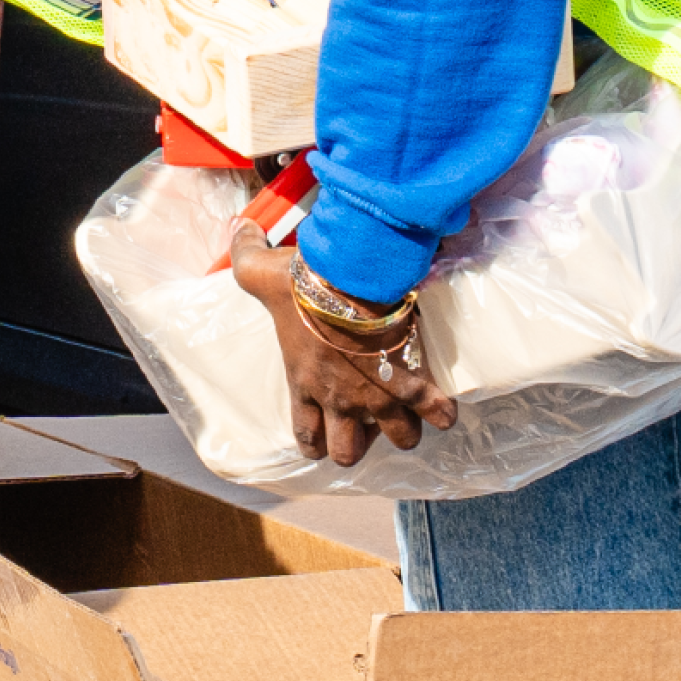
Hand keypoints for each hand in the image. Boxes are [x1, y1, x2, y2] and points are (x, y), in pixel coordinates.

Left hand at [226, 216, 452, 465]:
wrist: (349, 278)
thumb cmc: (301, 281)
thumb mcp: (260, 272)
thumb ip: (244, 254)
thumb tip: (236, 228)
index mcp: (304, 382)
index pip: (307, 435)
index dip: (316, 440)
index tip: (326, 430)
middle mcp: (339, 400)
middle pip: (349, 452)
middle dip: (361, 441)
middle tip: (369, 418)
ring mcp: (377, 396)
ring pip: (399, 439)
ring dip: (405, 429)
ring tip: (407, 409)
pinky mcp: (410, 381)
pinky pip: (435, 413)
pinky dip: (442, 412)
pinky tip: (443, 405)